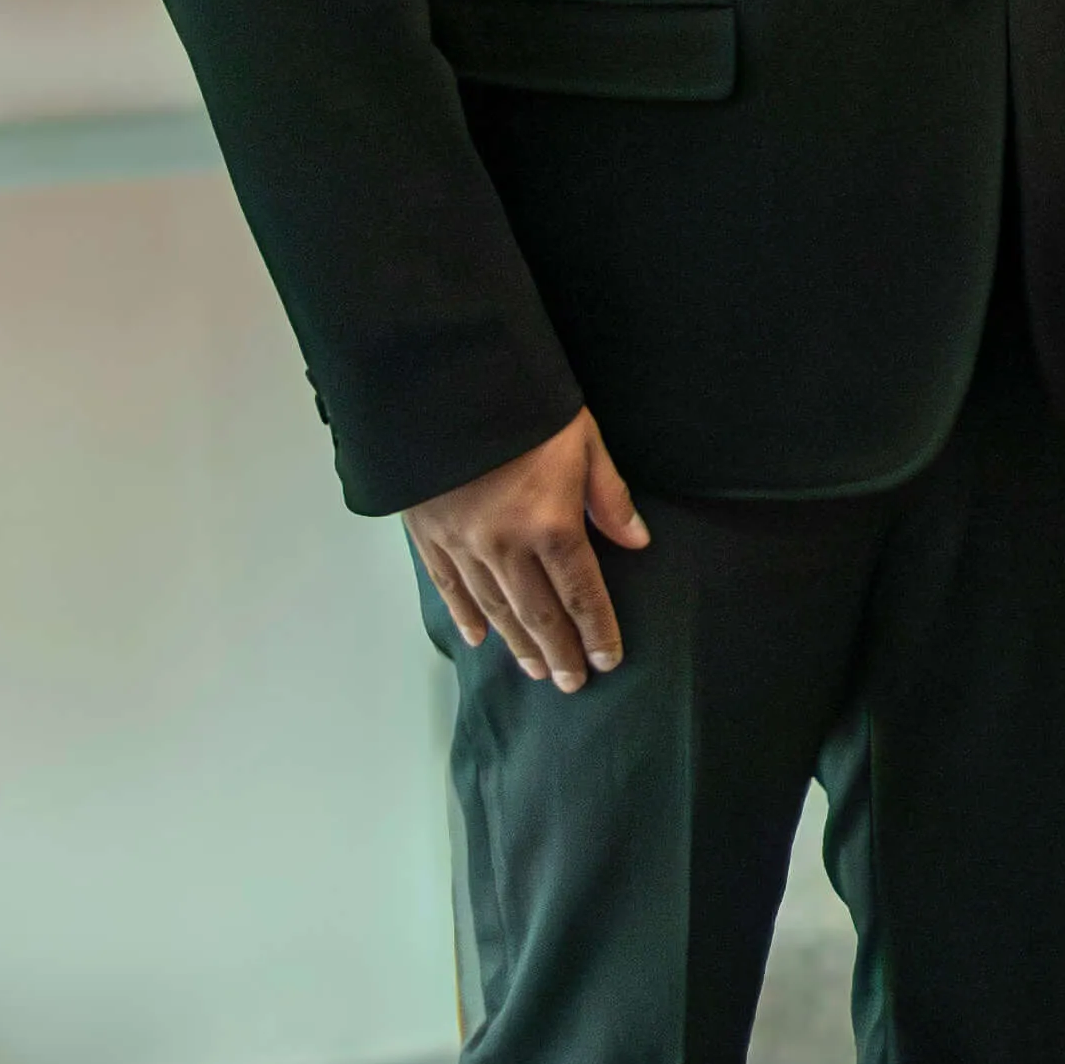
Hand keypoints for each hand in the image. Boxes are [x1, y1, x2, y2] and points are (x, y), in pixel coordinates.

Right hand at [404, 409, 646, 693]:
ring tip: (538, 670)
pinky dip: (465, 615)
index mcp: (550, 522)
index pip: (582, 593)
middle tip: (573, 683)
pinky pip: (448, 586)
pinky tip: (480, 639)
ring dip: (519, 644)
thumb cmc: (523, 403)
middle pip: (539, 613)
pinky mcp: (428, 533)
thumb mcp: (582, 439)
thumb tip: (637, 541)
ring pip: (495, 608)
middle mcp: (504, 544)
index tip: (608, 660)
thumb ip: (608, 495)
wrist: (446, 379)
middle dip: (560, 652)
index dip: (597, 632)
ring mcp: (462, 543)